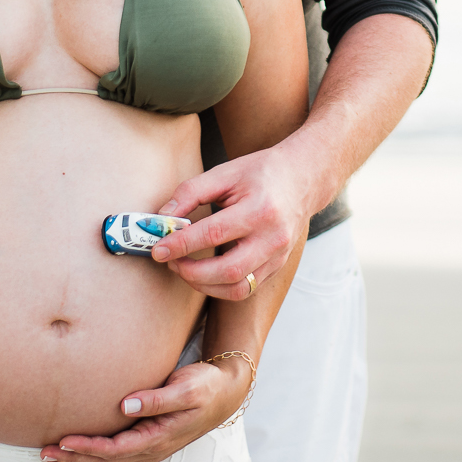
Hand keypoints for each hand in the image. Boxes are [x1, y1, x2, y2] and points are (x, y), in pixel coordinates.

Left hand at [39, 355, 250, 461]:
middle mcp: (152, 449)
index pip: (115, 449)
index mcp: (158, 437)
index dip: (87, 447)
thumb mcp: (186, 387)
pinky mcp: (149, 443)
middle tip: (44, 454)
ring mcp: (151, 450)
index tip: (63, 440)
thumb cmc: (206, 386)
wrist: (226, 392)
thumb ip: (157, 398)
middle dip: (74, 459)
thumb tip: (126, 404)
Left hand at [148, 147, 313, 298]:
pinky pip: (245, 289)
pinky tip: (204, 273)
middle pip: (227, 270)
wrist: (303, 178)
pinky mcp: (277, 266)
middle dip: (190, 272)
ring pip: (237, 288)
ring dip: (203, 285)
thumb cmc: (261, 172)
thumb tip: (162, 219)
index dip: (181, 244)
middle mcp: (273, 237)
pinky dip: (219, 286)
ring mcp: (278, 256)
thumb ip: (190, 193)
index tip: (158, 249)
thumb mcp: (224, 172)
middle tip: (169, 261)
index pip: (213, 233)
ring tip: (184, 268)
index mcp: (261, 209)